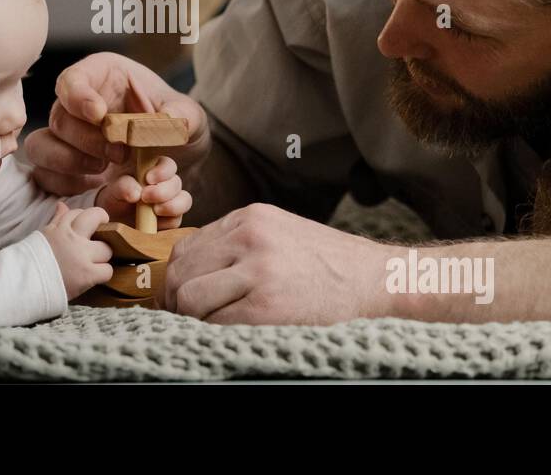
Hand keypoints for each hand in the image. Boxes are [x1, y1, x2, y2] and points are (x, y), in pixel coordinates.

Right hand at [25, 52, 209, 196]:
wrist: (176, 154)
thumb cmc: (175, 122)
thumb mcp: (188, 114)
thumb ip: (181, 114)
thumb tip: (167, 121)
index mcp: (101, 77)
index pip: (73, 80)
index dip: (78, 96)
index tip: (99, 113)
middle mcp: (76, 106)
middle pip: (59, 118)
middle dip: (87, 139)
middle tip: (120, 152)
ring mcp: (65, 139)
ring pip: (41, 148)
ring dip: (70, 163)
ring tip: (104, 170)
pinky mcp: (65, 170)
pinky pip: (47, 177)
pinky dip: (68, 186)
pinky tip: (96, 187)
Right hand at [41, 202, 113, 299]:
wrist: (23, 285)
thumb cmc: (32, 262)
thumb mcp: (44, 236)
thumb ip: (57, 220)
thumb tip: (62, 205)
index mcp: (59, 228)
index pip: (79, 212)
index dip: (84, 220)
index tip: (83, 231)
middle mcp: (71, 238)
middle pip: (97, 217)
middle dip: (101, 228)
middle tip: (98, 241)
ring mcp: (80, 255)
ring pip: (106, 249)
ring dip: (101, 257)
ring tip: (92, 264)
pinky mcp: (86, 274)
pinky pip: (107, 270)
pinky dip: (102, 274)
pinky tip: (92, 277)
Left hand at [94, 156, 192, 229]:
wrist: (115, 218)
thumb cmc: (116, 196)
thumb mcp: (115, 188)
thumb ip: (123, 185)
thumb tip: (136, 193)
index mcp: (155, 169)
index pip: (168, 164)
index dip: (163, 171)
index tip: (149, 179)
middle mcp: (167, 183)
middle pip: (177, 182)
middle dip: (163, 191)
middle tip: (146, 197)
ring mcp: (172, 201)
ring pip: (185, 200)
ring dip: (172, 205)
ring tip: (155, 210)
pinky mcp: (172, 219)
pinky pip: (178, 220)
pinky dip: (168, 221)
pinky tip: (155, 223)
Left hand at [162, 203, 397, 324]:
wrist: (375, 281)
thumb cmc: (328, 265)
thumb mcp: (279, 233)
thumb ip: (237, 243)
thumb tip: (190, 271)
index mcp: (250, 217)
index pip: (186, 246)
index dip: (177, 276)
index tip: (180, 297)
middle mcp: (249, 237)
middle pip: (180, 271)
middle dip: (175, 299)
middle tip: (184, 319)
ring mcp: (257, 270)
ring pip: (189, 297)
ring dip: (190, 318)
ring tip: (206, 326)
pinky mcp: (266, 306)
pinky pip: (214, 322)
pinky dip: (212, 332)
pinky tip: (228, 333)